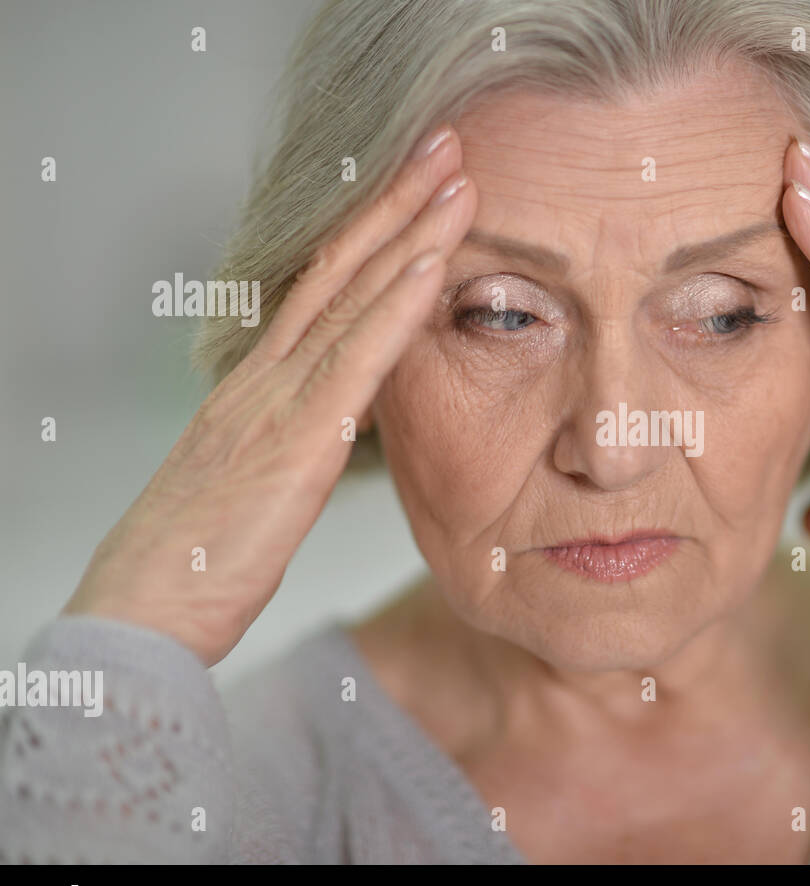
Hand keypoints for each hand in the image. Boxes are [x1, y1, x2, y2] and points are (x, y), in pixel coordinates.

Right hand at [62, 126, 477, 665]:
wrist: (143, 608)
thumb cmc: (199, 557)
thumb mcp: (254, 480)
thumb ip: (294, 436)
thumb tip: (339, 418)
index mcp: (259, 384)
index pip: (323, 287)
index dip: (372, 231)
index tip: (418, 187)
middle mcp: (266, 374)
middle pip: (339, 267)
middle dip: (396, 201)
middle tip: (447, 145)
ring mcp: (277, 399)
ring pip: (351, 295)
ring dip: (409, 232)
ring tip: (457, 177)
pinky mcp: (295, 439)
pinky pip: (355, 360)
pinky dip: (397, 306)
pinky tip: (434, 263)